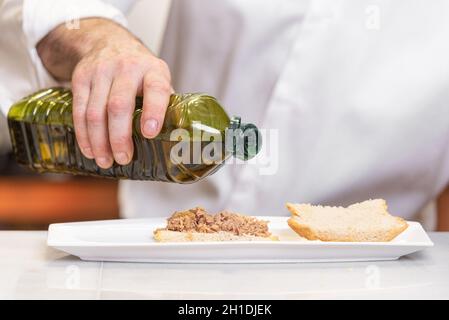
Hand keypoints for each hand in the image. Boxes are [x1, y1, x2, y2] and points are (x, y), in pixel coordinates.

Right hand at [37, 18, 171, 167]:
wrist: (109, 42)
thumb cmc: (141, 71)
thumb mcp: (158, 79)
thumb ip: (166, 104)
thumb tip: (177, 142)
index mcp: (153, 71)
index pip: (155, 89)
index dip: (153, 111)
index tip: (150, 133)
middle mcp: (127, 68)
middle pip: (119, 106)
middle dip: (120, 137)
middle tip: (124, 158)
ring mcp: (101, 72)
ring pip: (95, 112)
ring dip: (99, 142)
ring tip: (106, 161)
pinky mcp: (81, 78)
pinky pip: (79, 111)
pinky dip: (84, 135)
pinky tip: (90, 150)